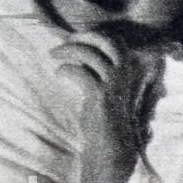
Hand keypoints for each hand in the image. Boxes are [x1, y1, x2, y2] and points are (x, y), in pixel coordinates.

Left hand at [52, 33, 161, 182]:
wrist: (112, 147)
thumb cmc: (105, 120)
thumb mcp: (104, 90)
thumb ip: (96, 71)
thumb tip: (77, 51)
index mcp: (128, 72)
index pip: (116, 42)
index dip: (95, 35)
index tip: (77, 39)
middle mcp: (125, 75)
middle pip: (106, 42)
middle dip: (83, 37)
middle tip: (64, 43)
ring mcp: (114, 85)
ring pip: (90, 54)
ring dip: (68, 50)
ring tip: (54, 56)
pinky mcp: (101, 96)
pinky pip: (80, 73)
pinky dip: (65, 69)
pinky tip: (59, 74)